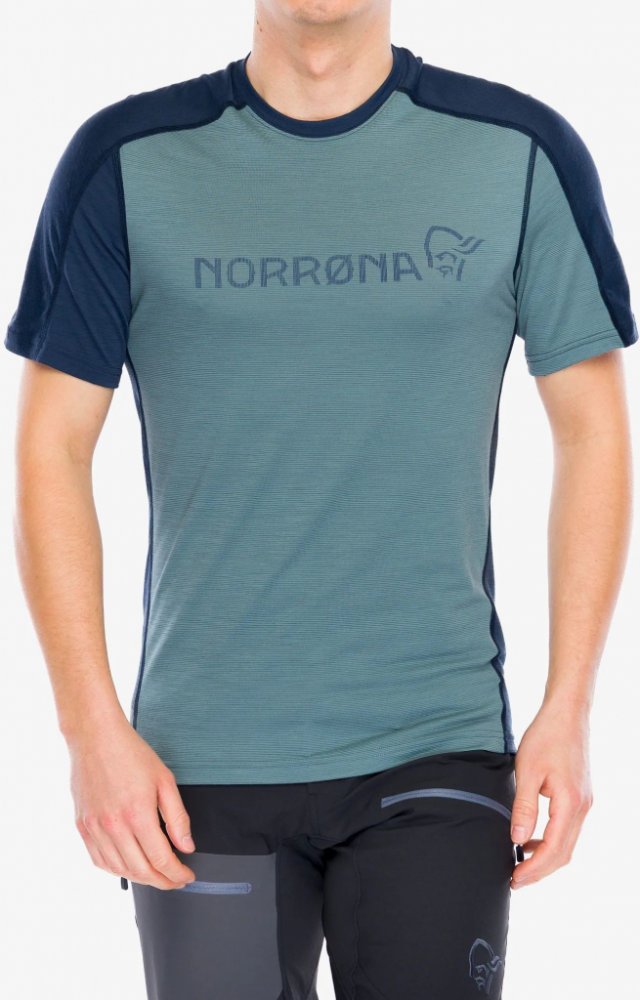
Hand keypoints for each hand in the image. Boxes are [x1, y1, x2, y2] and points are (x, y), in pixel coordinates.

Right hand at [68, 712, 196, 889]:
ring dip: (142, 879)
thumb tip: (186, 846)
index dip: (177, 874)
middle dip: (163, 882)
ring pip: (120, 870)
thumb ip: (177, 817)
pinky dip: (117, 870)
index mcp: (137, 814)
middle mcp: (113, 826)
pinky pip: (99, 860)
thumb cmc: (131, 754)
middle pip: (141, 871)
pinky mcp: (82, 826)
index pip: (161, 860)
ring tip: (157, 875)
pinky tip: (130, 866)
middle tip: (176, 880)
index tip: (187, 876)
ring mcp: (94, 828)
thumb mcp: (164, 780)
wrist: (95, 737)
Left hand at [510, 698, 593, 888]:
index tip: (514, 879)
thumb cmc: (545, 737)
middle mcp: (582, 807)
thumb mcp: (527, 771)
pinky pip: (567, 829)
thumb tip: (517, 840)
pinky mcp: (580, 796)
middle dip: (540, 870)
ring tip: (519, 863)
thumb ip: (524, 807)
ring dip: (545, 857)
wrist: (566, 714)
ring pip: (567, 843)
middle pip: (564, 853)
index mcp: (570, 803)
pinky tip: (531, 839)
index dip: (534, 869)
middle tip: (514, 880)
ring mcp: (584, 803)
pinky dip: (551, 841)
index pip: (554, 850)